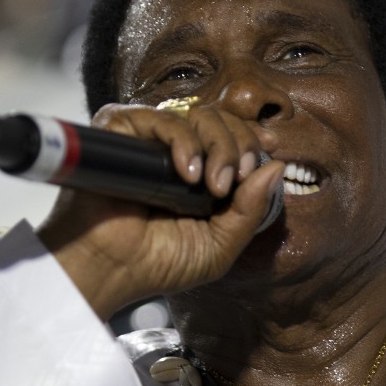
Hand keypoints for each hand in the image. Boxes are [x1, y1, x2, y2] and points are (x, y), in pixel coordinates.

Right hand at [34, 103, 283, 320]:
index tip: (263, 159)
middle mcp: (175, 149)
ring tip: (212, 184)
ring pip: (197, 114)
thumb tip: (276, 167)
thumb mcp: (219, 245)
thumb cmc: (156, 264)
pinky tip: (187, 173)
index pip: (234, 135)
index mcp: (200, 171)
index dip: (252, 142)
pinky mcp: (120, 131)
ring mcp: (148, 138)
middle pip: (221, 120)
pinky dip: (182, 140)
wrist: (109, 271)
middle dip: (239, 146)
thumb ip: (250, 210)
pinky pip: (160, 117)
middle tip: (233, 181)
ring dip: (218, 145)